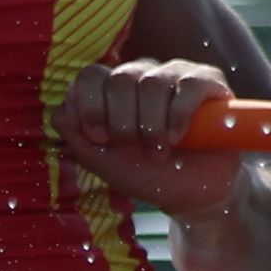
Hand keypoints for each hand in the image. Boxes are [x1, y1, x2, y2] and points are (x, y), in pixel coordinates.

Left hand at [56, 58, 255, 215]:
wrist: (193, 195)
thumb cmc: (148, 175)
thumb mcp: (105, 162)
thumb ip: (77, 136)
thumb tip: (61, 109)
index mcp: (113, 91)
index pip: (91, 76)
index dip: (91, 107)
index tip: (102, 139)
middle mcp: (142, 76)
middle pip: (119, 78)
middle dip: (123, 123)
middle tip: (133, 150)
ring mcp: (176, 75)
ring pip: (152, 82)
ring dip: (152, 125)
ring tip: (159, 152)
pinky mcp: (208, 83)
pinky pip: (189, 85)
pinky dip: (179, 115)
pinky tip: (177, 138)